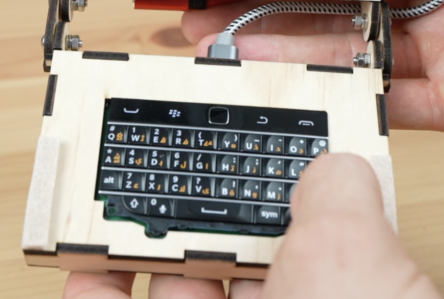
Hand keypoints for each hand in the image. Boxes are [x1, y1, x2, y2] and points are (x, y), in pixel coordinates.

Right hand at [63, 154, 440, 298]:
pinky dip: (97, 297)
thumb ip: (341, 200)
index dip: (266, 195)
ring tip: (112, 206)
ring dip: (133, 251)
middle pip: (228, 266)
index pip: (303, 237)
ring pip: (172, 298)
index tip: (232, 158)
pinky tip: (86, 268)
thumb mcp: (357, 260)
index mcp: (340, 295)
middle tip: (158, 175)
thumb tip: (337, 165)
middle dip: (189, 218)